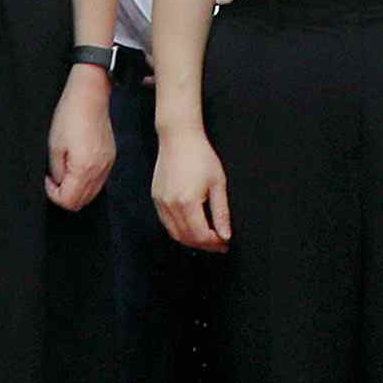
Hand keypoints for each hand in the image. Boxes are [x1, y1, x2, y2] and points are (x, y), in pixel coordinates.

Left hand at [45, 65, 117, 211]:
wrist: (90, 96)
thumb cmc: (70, 116)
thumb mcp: (54, 147)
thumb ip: (57, 172)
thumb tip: (59, 183)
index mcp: (85, 169)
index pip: (69, 201)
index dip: (54, 194)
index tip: (48, 180)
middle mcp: (100, 170)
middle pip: (83, 201)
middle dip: (65, 195)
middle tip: (54, 179)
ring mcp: (108, 165)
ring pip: (92, 193)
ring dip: (76, 189)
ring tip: (65, 170)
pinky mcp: (110, 158)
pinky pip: (99, 180)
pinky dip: (86, 181)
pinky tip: (76, 166)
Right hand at [154, 124, 231, 250]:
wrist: (179, 138)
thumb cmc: (201, 156)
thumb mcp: (218, 184)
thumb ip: (221, 213)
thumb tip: (225, 235)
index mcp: (187, 202)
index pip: (200, 235)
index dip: (214, 243)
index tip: (225, 243)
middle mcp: (170, 206)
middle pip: (186, 237)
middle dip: (204, 244)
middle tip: (219, 244)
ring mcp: (160, 203)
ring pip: (175, 233)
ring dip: (191, 240)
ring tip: (208, 238)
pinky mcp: (156, 198)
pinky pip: (167, 223)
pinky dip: (179, 230)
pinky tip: (192, 227)